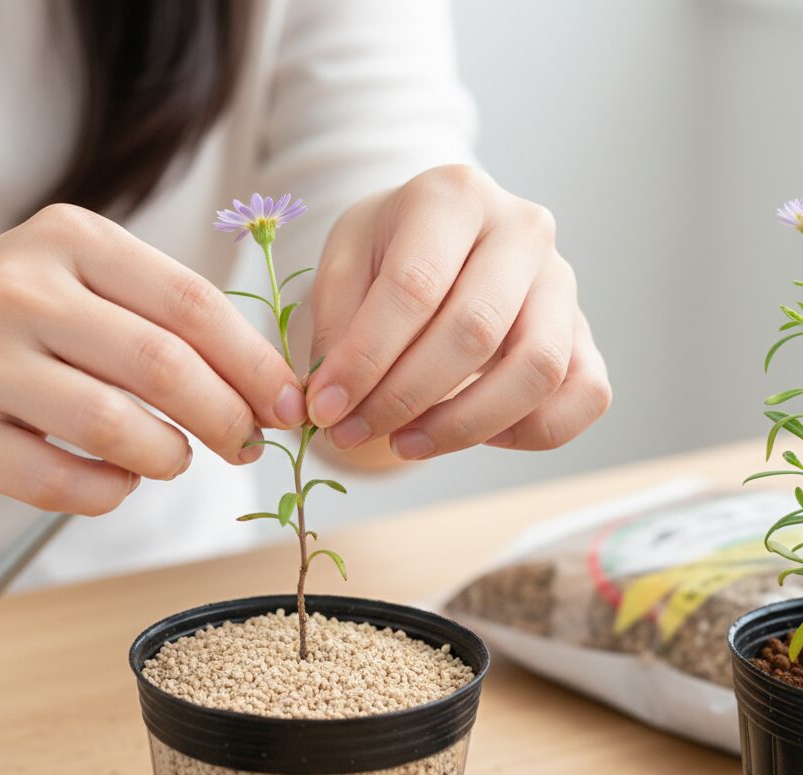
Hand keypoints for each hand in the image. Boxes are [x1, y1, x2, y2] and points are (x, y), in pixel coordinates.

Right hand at [0, 205, 305, 513]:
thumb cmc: (19, 319)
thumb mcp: (86, 281)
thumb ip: (168, 320)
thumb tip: (269, 391)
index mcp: (71, 239)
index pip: (193, 305)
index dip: (255, 365)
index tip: (290, 406)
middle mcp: (21, 290)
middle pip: (162, 365)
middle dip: (226, 417)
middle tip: (245, 444)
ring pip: (112, 429)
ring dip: (168, 458)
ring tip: (174, 458)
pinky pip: (61, 485)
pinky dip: (110, 493)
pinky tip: (117, 480)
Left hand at [306, 166, 610, 458]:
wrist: (444, 242)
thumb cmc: (390, 252)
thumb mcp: (344, 263)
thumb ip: (334, 323)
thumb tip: (331, 401)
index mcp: (453, 196)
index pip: (414, 286)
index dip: (364, 359)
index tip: (322, 408)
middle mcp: (522, 230)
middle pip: (474, 331)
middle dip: (402, 399)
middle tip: (349, 433)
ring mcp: (563, 283)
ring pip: (537, 370)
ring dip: (464, 426)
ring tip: (404, 444)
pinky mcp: (585, 334)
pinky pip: (586, 396)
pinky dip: (532, 431)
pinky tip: (474, 434)